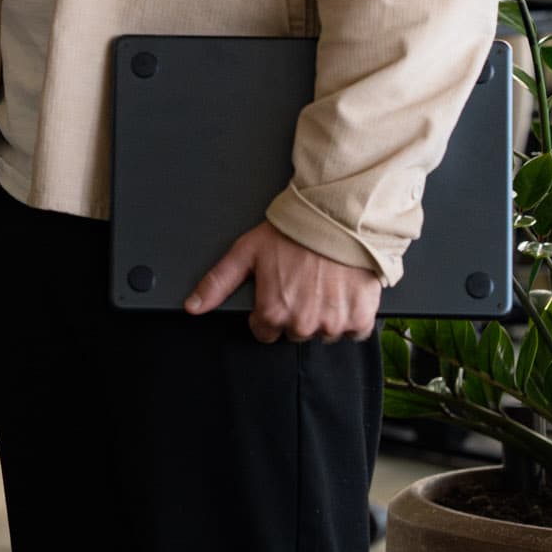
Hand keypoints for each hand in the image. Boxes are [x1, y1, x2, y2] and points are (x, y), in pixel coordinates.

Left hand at [185, 220, 380, 342]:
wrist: (335, 218)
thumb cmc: (291, 233)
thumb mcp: (245, 253)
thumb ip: (217, 283)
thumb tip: (192, 306)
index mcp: (272, 312)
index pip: (264, 332)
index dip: (268, 311)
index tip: (278, 292)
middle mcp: (302, 324)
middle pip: (294, 333)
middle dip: (296, 313)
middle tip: (301, 282)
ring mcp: (332, 324)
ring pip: (323, 333)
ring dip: (323, 315)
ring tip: (322, 284)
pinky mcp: (359, 318)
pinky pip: (354, 331)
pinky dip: (350, 316)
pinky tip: (342, 292)